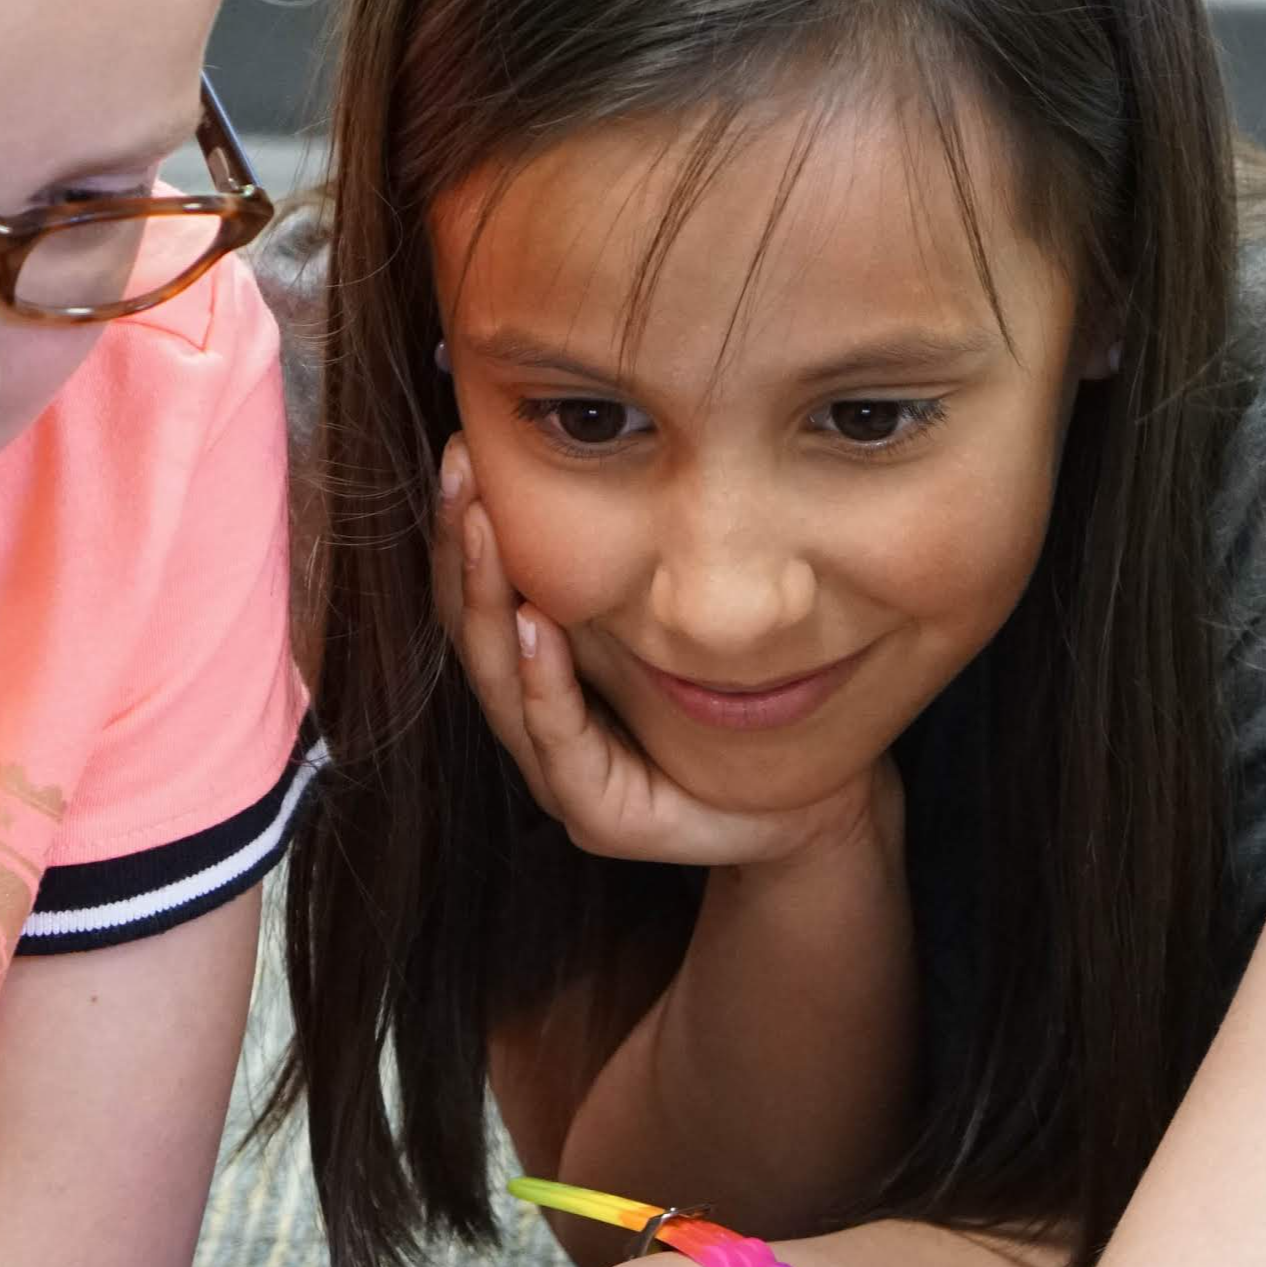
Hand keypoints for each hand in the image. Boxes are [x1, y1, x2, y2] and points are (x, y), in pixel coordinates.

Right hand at [434, 438, 885, 868]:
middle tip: (457, 469)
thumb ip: (622, 575)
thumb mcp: (668, 625)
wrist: (808, 804)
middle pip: (476, 632)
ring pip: (500, 684)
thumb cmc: (736, 712)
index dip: (462, 530)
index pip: (484, 598)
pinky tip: (536, 627)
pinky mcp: (602, 817)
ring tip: (480, 529)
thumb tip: (602, 458)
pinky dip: (543, 683)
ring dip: (488, 601)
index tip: (461, 449)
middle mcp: (540, 725)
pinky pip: (560, 743)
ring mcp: (564, 776)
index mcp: (546, 679)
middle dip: (460, 548)